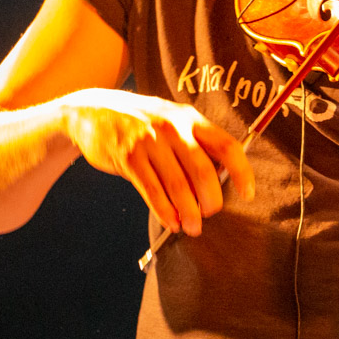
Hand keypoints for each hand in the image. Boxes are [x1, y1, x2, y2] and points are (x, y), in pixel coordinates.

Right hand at [61, 90, 255, 235]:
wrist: (90, 111)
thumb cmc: (139, 122)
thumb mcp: (169, 121)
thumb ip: (192, 145)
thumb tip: (217, 184)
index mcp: (189, 118)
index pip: (226, 145)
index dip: (242, 172)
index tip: (248, 194)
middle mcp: (172, 128)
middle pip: (203, 171)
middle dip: (211, 200)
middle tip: (209, 214)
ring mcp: (149, 142)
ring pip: (178, 185)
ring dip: (188, 212)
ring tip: (192, 228)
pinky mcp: (128, 158)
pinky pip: (152, 191)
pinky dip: (164, 211)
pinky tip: (171, 222)